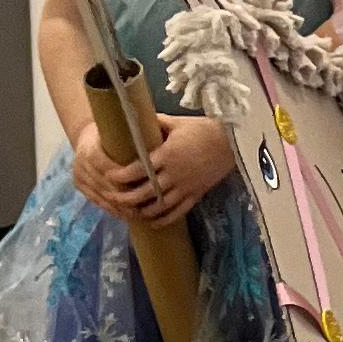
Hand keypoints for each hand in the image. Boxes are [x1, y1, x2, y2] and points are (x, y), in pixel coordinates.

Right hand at [70, 118, 162, 220]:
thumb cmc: (112, 133)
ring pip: (102, 196)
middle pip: (105, 185)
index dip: (125, 179)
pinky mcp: (79, 185)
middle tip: (146, 204)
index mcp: (90, 149)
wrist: (88, 137)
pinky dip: (112, 209)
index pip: (108, 169)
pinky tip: (126, 215)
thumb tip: (160, 137)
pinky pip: (97, 201)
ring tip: (139, 213)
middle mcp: (81, 163)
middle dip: (125, 197)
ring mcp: (78, 175)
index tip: (144, 184)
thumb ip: (136, 136)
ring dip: (120, 207)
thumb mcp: (121, 131)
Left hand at [116, 113, 237, 225]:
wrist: (232, 142)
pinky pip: (178, 212)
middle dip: (125, 198)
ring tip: (129, 212)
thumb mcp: (177, 122)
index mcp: (166, 155)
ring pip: (159, 206)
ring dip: (142, 211)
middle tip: (112, 198)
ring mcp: (185, 187)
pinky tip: (152, 222)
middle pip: (144, 192)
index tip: (110, 177)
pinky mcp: (196, 195)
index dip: (121, 176)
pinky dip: (164, 219)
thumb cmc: (204, 129)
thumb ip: (156, 123)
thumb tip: (136, 119)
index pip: (137, 170)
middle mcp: (174, 174)